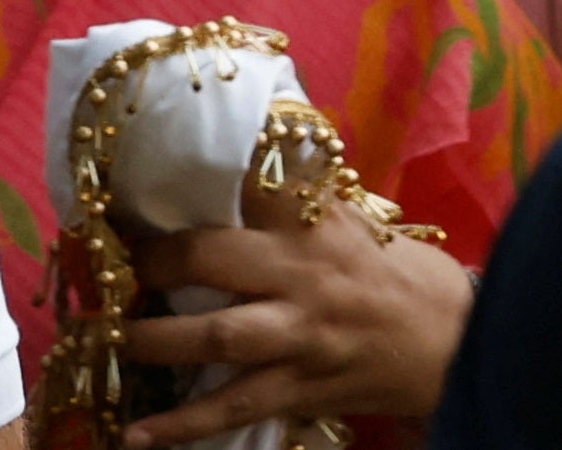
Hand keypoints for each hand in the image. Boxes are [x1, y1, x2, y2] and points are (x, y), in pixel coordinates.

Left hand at [115, 213, 474, 445]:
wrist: (458, 342)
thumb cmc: (388, 271)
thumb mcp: (343, 216)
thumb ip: (284, 190)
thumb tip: (229, 141)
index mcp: (308, 225)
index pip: (240, 190)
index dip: (185, 184)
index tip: (127, 194)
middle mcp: (301, 278)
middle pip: (214, 262)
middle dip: (153, 264)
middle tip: (107, 269)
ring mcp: (301, 339)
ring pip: (218, 339)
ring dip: (154, 341)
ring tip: (103, 339)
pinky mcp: (303, 389)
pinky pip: (236, 408)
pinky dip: (185, 426)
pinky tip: (137, 436)